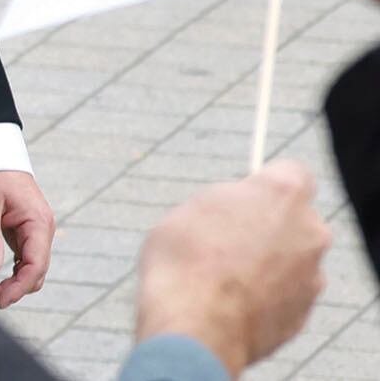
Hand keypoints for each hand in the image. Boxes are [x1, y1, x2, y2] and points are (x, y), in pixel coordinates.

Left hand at [0, 171, 53, 308]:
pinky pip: (22, 263)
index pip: (35, 266)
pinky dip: (8, 275)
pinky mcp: (24, 235)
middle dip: (9, 290)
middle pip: (33, 274)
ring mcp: (34, 235)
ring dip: (7, 285)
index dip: (19, 287)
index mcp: (38, 224)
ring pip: (28, 271)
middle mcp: (41, 232)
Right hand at [135, 159, 328, 374]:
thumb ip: (227, 204)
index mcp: (283, 194)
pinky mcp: (305, 312)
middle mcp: (310, 231)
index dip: (267, 183)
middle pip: (295, 219)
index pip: (292, 172)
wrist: (195, 325)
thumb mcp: (193, 210)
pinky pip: (286, 294)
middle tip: (229, 237)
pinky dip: (266, 295)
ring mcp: (313, 275)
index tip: (247, 193)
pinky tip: (231, 302)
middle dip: (269, 225)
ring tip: (224, 276)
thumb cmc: (184, 260)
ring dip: (268, 263)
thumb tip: (236, 207)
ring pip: (292, 259)